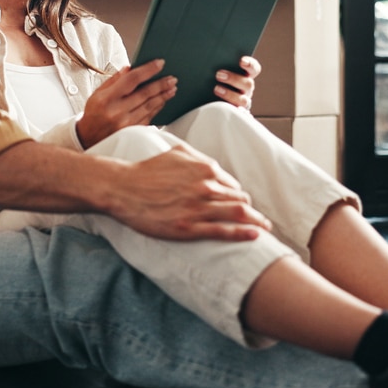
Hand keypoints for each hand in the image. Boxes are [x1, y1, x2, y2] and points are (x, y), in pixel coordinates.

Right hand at [75, 59, 177, 147]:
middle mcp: (117, 112)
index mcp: (107, 99)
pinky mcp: (132, 132)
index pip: (132, 80)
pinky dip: (157, 108)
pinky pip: (149, 117)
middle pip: (145, 94)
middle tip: (172, 78)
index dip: (148, 70)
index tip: (160, 63)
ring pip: (150, 106)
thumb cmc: (94, 113)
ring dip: (163, 96)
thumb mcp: (98, 93)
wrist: (88, 138)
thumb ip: (114, 80)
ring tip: (172, 88)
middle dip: (161, 84)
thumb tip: (131, 68)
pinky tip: (162, 101)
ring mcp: (126, 124)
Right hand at [101, 142, 271, 240]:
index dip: (240, 196)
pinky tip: (255, 235)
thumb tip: (209, 163)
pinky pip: (224, 231)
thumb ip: (196, 156)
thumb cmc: (147, 170)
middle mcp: (206, 186)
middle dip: (251, 210)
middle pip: (241, 200)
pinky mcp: (189, 227)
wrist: (123, 188)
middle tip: (259, 219)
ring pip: (238, 214)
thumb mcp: (175, 152)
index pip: (233, 185)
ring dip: (256, 221)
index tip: (244, 205)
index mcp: (205, 168)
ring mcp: (199, 207)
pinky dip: (243, 233)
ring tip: (265, 229)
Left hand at [213, 56, 259, 110]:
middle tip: (218, 74)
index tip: (241, 61)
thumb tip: (208, 58)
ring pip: (243, 100)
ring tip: (216, 89)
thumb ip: (216, 65)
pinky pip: (239, 114)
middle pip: (248, 84)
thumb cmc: (211, 81)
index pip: (254, 69)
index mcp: (245, 76)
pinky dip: (234, 111)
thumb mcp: (213, 72)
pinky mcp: (236, 113)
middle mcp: (246, 89)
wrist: (204, 99)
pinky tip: (224, 107)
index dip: (250, 64)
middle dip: (233, 79)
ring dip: (230, 94)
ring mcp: (242, 101)